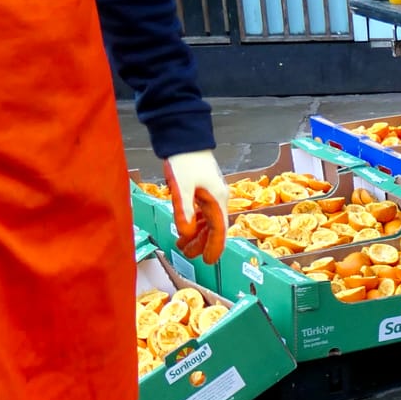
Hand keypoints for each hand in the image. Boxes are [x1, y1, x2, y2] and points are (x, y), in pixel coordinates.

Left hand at [164, 150, 228, 264]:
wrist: (185, 138)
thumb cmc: (184, 161)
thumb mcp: (181, 187)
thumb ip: (183, 211)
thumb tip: (185, 233)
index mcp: (217, 199)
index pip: (218, 230)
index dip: (213, 247)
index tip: (207, 261)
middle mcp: (219, 199)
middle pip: (213, 227)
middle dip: (201, 243)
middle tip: (187, 254)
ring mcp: (213, 194)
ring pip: (208, 221)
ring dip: (197, 234)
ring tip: (182, 244)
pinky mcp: (205, 190)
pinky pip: (203, 212)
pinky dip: (195, 222)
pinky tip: (186, 228)